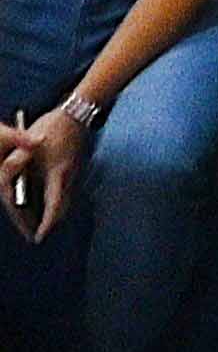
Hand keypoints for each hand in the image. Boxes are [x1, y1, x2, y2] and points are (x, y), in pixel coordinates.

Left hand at [0, 99, 85, 235]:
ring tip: (37, 226)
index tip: (38, 236)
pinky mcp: (74, 171)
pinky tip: (46, 206)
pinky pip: (65, 194)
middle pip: (61, 209)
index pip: (54, 205)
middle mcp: (68, 177)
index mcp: (58, 173)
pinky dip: (55, 204)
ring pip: (64, 202)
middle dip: (48, 224)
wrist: (76, 115)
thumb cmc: (50, 129)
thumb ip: (16, 166)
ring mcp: (74, 174)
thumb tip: (8, 188)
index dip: (46, 223)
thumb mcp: (28, 146)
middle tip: (35, 236)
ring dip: (52, 215)